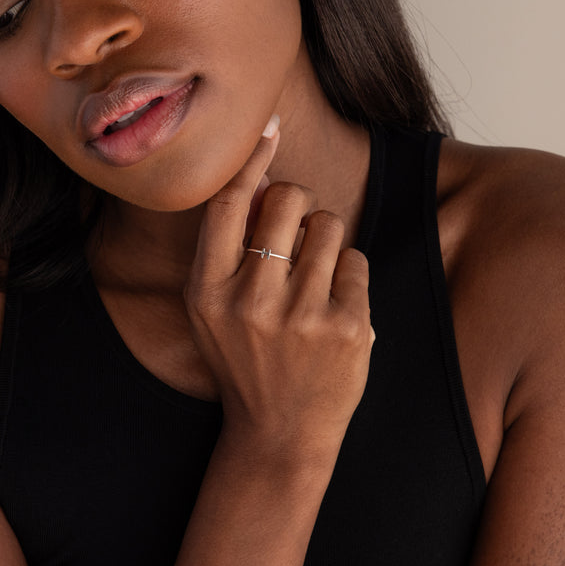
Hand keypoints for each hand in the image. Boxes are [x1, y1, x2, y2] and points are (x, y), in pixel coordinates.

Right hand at [184, 118, 373, 464]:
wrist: (279, 436)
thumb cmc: (244, 359)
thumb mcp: (212, 308)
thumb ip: (227, 246)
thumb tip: (260, 172)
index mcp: (208, 291)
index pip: (229, 204)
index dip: (251, 160)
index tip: (269, 129)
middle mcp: (251, 299)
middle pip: (287, 198)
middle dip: (297, 203)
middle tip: (294, 235)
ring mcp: (301, 315)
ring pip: (329, 224)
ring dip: (326, 241)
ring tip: (313, 280)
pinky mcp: (347, 328)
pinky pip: (356, 260)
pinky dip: (348, 275)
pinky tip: (333, 308)